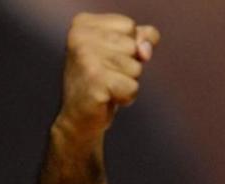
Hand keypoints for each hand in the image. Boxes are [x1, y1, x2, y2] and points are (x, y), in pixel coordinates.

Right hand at [56, 13, 159, 137]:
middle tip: (106, 77)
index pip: (130, 27)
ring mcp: (86, 58)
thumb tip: (145, 49)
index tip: (107, 60)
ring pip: (135, 67)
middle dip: (128, 67)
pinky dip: (126, 97)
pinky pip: (132, 87)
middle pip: (133, 46)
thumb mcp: (122, 53)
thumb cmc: (101, 82)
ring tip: (107, 87)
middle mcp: (81, 36)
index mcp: (84, 23)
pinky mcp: (95, 80)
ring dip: (127, 82)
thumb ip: (140, 39)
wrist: (79, 118)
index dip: (128, 49)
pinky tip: (108, 98)